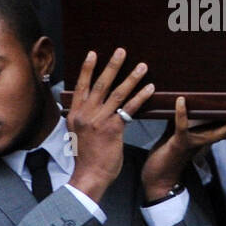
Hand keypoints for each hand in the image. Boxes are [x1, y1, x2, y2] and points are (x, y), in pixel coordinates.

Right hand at [66, 48, 154, 203]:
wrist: (89, 175)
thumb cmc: (86, 157)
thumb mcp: (77, 133)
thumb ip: (83, 118)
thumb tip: (86, 107)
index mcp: (75, 114)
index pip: (81, 86)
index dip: (87, 68)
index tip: (92, 53)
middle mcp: (86, 114)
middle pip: (100, 84)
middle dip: (112, 65)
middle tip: (121, 51)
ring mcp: (99, 120)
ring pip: (118, 93)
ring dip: (131, 77)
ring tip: (142, 65)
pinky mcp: (113, 128)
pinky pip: (129, 108)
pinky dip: (140, 96)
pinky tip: (150, 88)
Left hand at [142, 97, 225, 200]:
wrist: (157, 180)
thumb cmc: (165, 156)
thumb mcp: (175, 135)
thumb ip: (181, 120)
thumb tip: (183, 100)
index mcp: (203, 139)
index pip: (224, 128)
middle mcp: (202, 141)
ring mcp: (193, 142)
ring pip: (214, 133)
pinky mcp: (179, 142)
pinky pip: (182, 126)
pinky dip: (181, 113)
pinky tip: (181, 100)